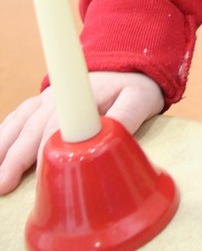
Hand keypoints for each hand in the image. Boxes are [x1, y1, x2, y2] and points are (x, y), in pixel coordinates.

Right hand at [0, 71, 163, 195]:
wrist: (124, 65)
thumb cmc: (132, 87)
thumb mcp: (139, 99)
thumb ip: (125, 118)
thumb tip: (109, 141)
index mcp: (82, 95)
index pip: (58, 123)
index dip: (46, 146)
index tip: (36, 168)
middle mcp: (58, 96)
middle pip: (32, 128)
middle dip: (15, 157)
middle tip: (3, 185)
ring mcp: (46, 99)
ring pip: (18, 124)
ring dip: (3, 149)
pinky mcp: (39, 104)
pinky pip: (15, 119)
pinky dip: (3, 136)